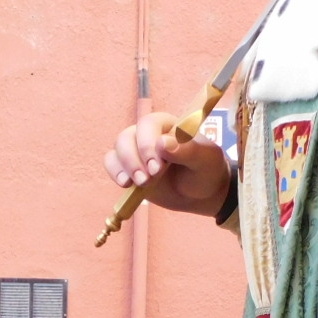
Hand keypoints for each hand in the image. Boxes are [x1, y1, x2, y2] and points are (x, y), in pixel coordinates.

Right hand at [104, 110, 232, 217]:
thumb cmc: (206, 171)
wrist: (201, 193)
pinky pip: (112, 164)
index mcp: (168, 125)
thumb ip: (187, 150)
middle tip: (147, 180)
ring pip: (117, 149)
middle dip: (133, 160)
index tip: (157, 168)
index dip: (147, 144)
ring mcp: (137, 152)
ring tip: (139, 184)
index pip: (148, 125)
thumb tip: (162, 143)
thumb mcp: (205, 160)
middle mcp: (149, 135)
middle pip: (127, 137)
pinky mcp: (129, 169)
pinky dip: (115, 173)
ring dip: (124, 167)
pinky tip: (125, 185)